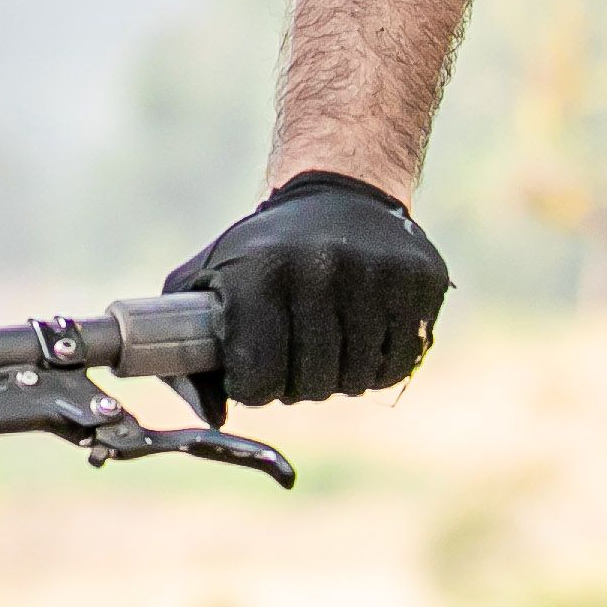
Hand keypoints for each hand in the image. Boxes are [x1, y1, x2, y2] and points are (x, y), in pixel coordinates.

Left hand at [159, 172, 452, 421]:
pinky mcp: (420, 280)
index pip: (257, 379)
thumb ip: (186, 349)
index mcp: (262, 271)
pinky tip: (364, 339)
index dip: (253, 386)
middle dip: (296, 383)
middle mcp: (320, 269)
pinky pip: (399, 364)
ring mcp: (376, 274)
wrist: (342, 189)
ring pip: (356, 380)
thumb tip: (213, 417)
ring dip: (338, 377)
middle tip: (295, 356)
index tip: (256, 369)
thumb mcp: (209, 278)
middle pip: (308, 386)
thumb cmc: (265, 249)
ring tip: (328, 345)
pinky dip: (379, 367)